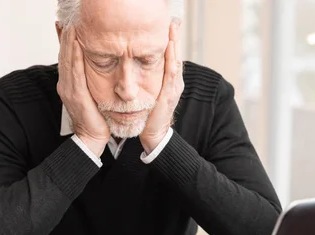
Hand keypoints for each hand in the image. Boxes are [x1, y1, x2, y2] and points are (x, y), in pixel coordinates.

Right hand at [57, 28, 109, 156]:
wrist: (92, 138)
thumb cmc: (95, 118)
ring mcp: (69, 89)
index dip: (67, 40)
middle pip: (65, 55)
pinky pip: (75, 72)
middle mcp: (66, 85)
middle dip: (67, 36)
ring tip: (72, 25)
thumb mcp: (93, 95)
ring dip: (70, 41)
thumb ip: (91, 81)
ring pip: (68, 60)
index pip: (67, 57)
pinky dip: (75, 56)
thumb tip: (98, 67)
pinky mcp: (76, 95)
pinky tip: (77, 44)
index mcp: (69, 84)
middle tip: (69, 19)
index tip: (69, 25)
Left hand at [140, 23, 184, 152]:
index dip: (171, 38)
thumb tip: (137, 63)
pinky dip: (172, 62)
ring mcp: (174, 88)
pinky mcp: (169, 95)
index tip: (168, 23)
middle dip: (175, 37)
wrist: (153, 133)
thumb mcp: (150, 90)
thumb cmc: (150, 112)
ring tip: (172, 30)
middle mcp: (175, 81)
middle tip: (173, 20)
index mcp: (170, 79)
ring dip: (175, 46)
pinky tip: (171, 53)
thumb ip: (149, 78)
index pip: (171, 54)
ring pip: (176, 61)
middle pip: (176, 54)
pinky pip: (172, 76)